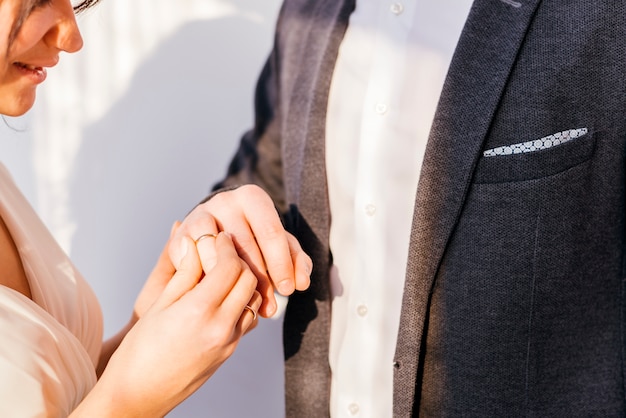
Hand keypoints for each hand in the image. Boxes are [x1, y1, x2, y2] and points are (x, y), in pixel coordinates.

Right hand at [74, 233, 260, 416]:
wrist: (138, 396)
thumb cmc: (138, 351)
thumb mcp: (158, 305)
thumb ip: (184, 273)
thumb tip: (194, 241)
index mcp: (199, 312)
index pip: (230, 267)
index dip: (226, 246)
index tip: (219, 236)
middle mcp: (220, 328)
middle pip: (247, 280)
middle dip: (238, 259)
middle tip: (222, 249)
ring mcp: (228, 343)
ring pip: (253, 299)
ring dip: (243, 281)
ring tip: (222, 272)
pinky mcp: (229, 352)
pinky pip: (247, 319)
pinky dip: (241, 302)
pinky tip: (221, 297)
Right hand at [168, 184, 311, 317]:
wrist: (213, 230)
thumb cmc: (253, 239)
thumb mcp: (277, 246)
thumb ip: (294, 260)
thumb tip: (302, 282)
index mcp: (253, 197)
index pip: (271, 232)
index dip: (281, 263)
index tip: (288, 290)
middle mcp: (225, 201)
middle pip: (245, 245)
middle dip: (260, 280)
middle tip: (269, 308)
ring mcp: (199, 214)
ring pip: (217, 253)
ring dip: (231, 283)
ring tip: (245, 304)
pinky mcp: (181, 232)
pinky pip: (194, 260)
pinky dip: (207, 279)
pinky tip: (219, 296)